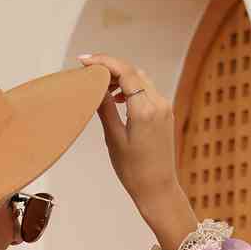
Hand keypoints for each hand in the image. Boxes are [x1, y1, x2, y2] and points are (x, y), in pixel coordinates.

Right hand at [78, 52, 182, 210]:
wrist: (158, 189)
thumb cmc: (133, 171)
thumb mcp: (114, 139)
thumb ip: (105, 109)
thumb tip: (96, 86)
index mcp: (144, 110)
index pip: (125, 73)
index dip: (104, 62)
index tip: (84, 61)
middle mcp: (158, 103)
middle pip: (133, 72)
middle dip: (110, 67)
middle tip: (88, 71)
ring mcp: (165, 107)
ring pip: (141, 79)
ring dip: (121, 77)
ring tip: (101, 85)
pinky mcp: (166, 113)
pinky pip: (147, 90)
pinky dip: (132, 87)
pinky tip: (118, 97)